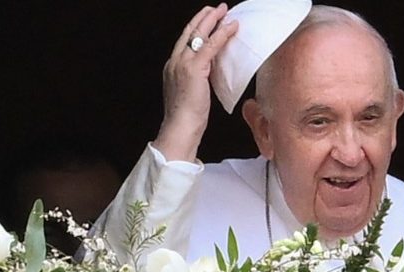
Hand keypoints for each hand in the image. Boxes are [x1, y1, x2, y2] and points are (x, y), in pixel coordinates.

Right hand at [153, 3, 238, 161]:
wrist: (180, 128)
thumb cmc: (186, 118)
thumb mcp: (190, 93)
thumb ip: (197, 80)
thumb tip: (210, 74)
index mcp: (172, 68)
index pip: (184, 42)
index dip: (195, 28)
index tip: (205, 20)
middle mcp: (174, 62)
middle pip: (189, 32)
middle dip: (202, 18)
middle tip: (216, 9)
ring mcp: (182, 64)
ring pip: (198, 35)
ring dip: (212, 20)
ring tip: (224, 12)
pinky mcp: (194, 69)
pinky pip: (210, 45)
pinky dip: (222, 34)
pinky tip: (231, 27)